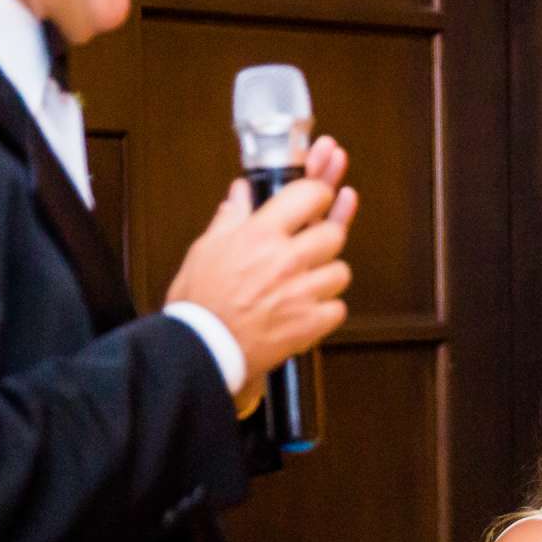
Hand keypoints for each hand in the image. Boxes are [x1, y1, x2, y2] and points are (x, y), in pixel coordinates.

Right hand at [171, 135, 358, 381]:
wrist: (201, 350)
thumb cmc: (200, 302)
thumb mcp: (207, 249)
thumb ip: (231, 217)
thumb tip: (241, 192)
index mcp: (260, 234)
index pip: (311, 194)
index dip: (319, 194)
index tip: (317, 201)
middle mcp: (286, 259)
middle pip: (335, 233)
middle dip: (325, 238)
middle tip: (310, 248)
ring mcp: (301, 292)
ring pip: (341, 271)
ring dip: (327, 276)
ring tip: (304, 284)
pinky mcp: (310, 324)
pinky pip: (338, 307)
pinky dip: (325, 310)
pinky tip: (305, 310)